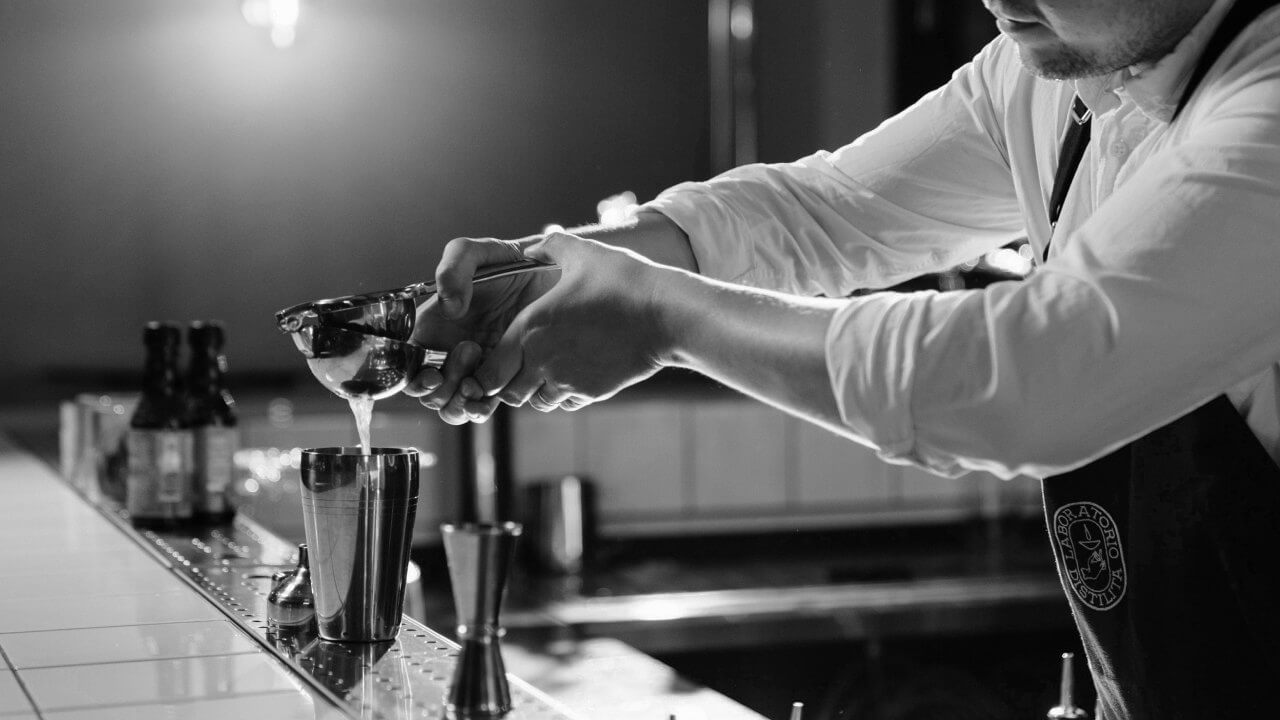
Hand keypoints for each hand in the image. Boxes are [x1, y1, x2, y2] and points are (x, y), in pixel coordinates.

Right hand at [403, 236, 559, 422]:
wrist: (552, 274)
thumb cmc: (509, 261)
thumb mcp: (475, 253)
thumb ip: (452, 269)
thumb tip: (450, 308)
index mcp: (434, 326)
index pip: (408, 363)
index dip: (413, 378)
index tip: (432, 373)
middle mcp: (450, 351)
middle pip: (430, 392)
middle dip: (442, 388)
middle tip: (470, 352)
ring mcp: (477, 368)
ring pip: (454, 406)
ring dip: (459, 404)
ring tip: (477, 384)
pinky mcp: (503, 378)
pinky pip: (484, 405)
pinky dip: (481, 408)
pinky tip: (493, 394)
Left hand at [459, 231, 671, 419]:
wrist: (665, 315)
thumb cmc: (624, 280)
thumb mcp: (582, 252)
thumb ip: (549, 247)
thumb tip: (532, 247)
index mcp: (531, 328)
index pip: (490, 369)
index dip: (488, 367)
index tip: (497, 357)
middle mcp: (543, 361)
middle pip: (508, 393)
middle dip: (509, 383)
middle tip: (520, 366)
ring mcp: (569, 380)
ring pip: (537, 401)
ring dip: (537, 389)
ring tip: (549, 368)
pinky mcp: (592, 392)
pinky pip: (566, 403)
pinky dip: (564, 394)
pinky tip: (574, 373)